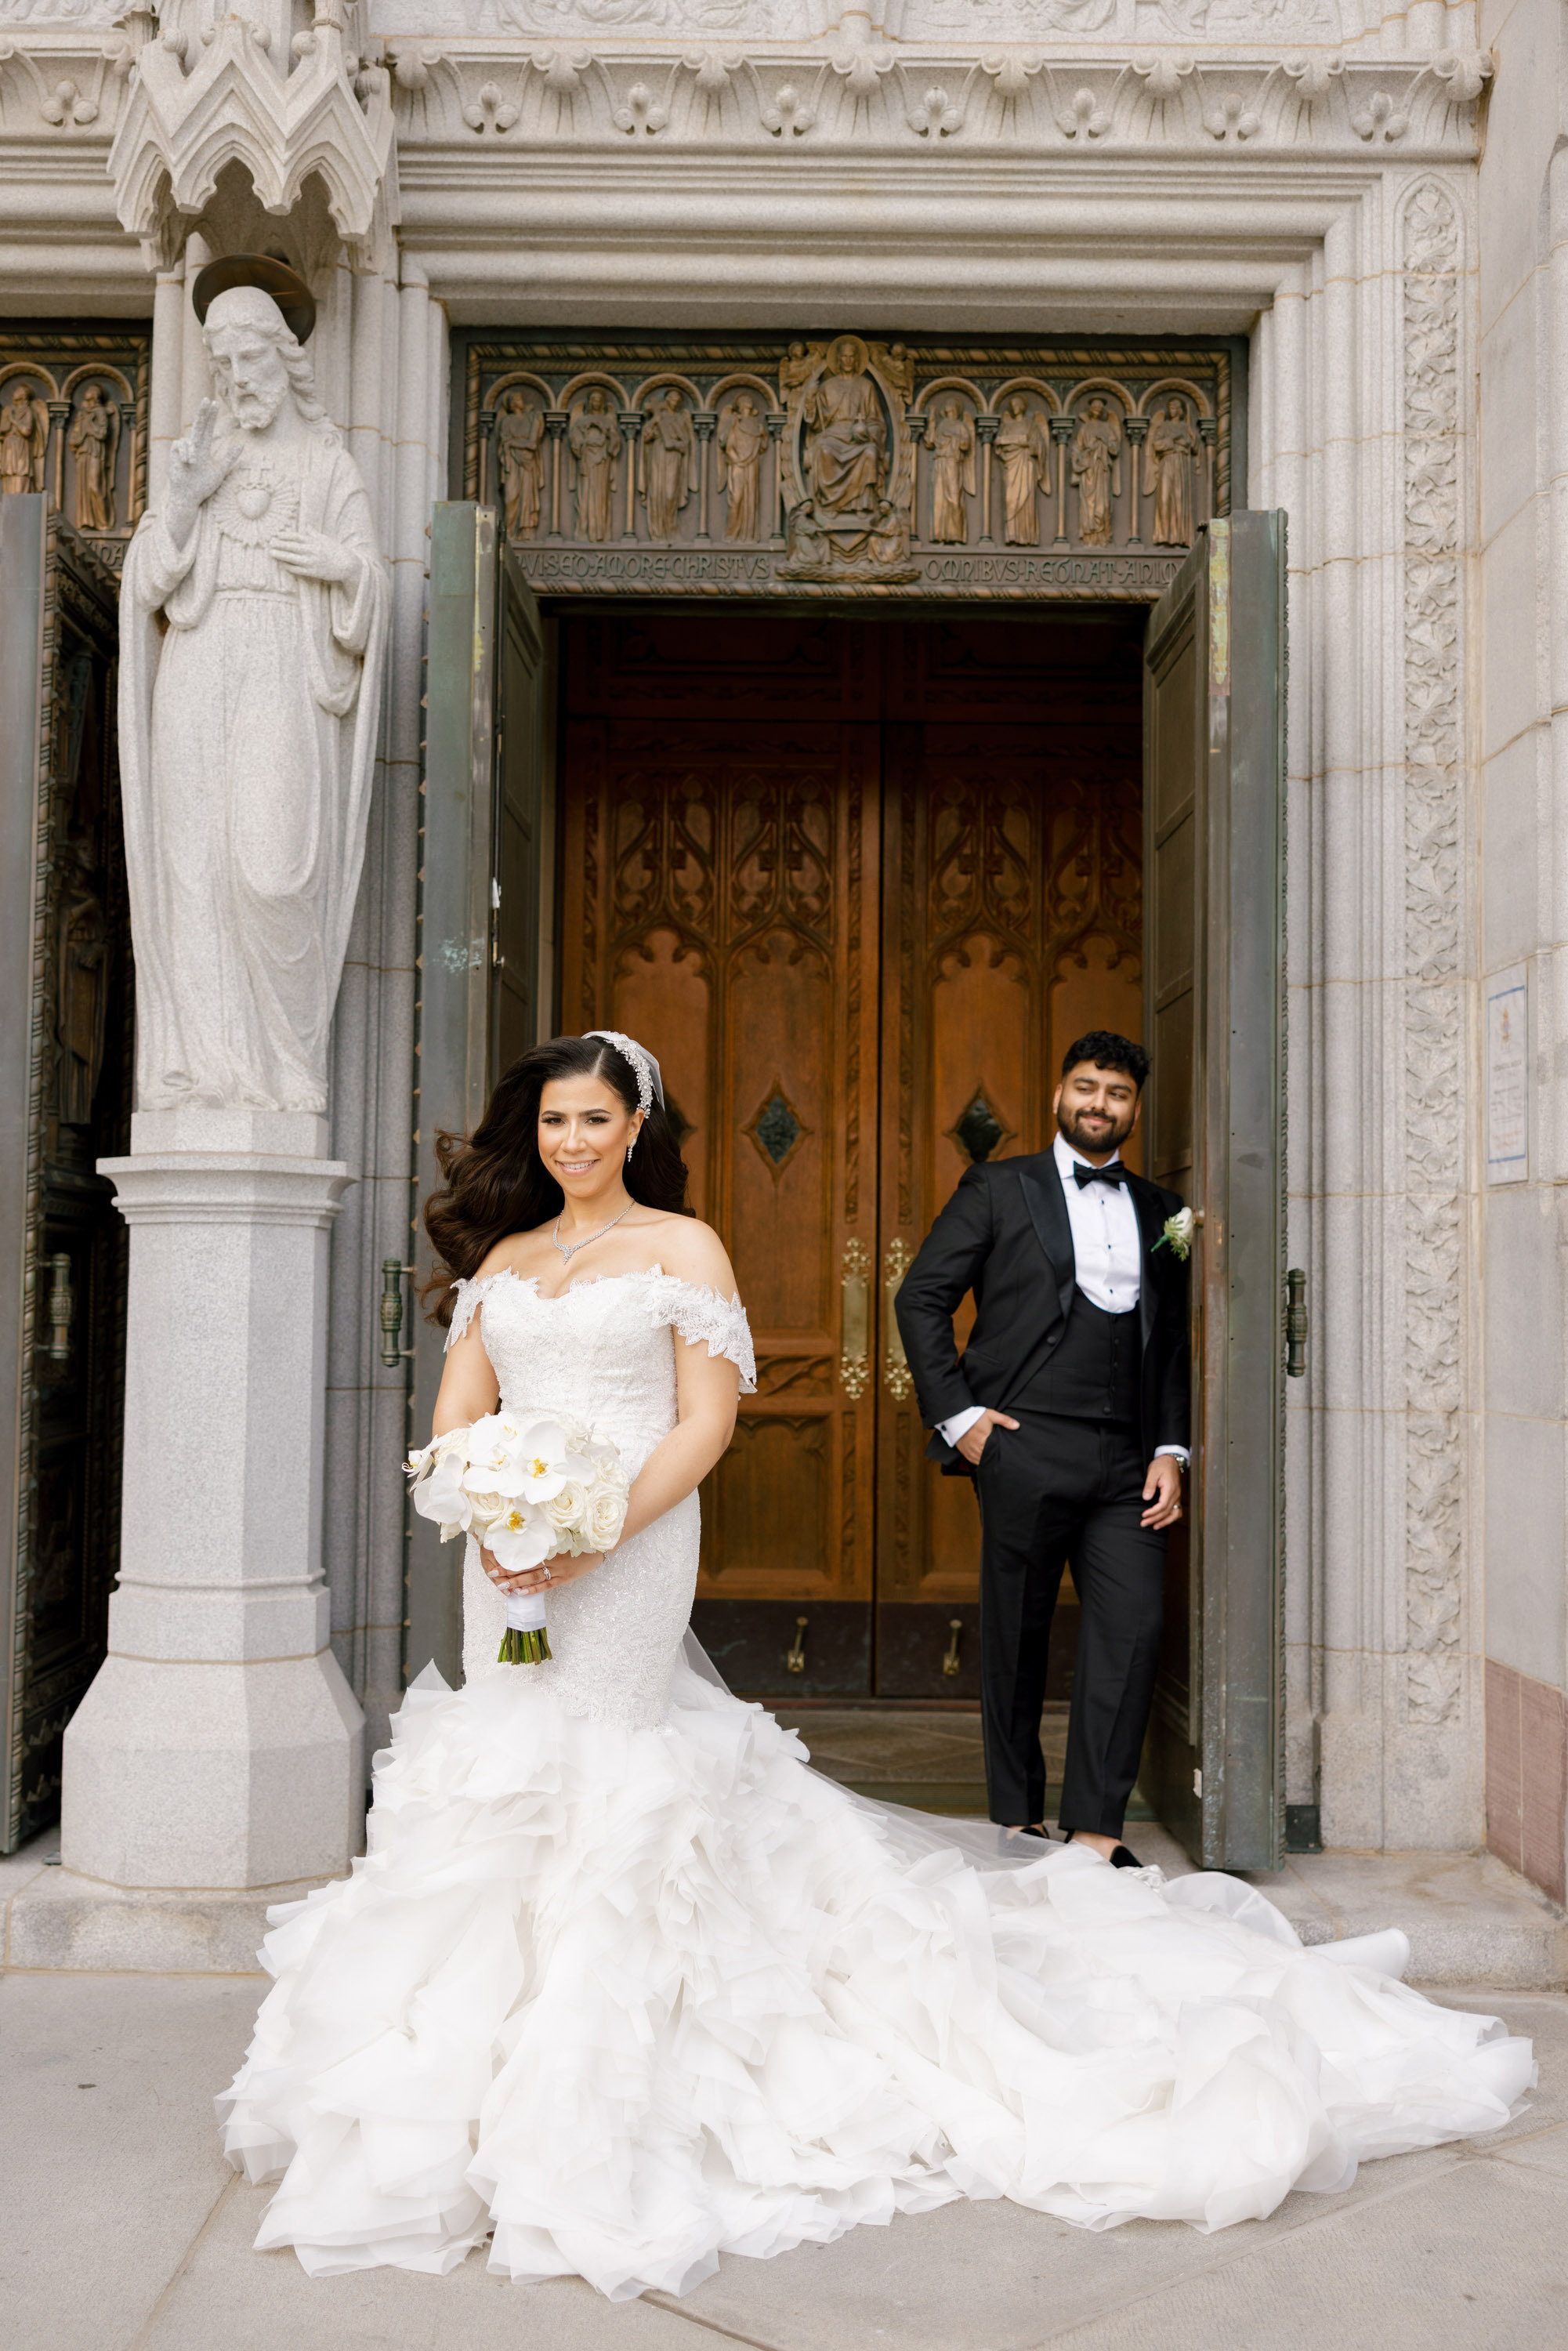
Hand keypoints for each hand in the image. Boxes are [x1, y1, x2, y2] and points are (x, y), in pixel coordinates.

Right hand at [166, 399, 237, 530]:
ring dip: (191, 451)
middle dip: (203, 413)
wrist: (189, 497)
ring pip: (188, 439)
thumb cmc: (203, 486)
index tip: (215, 403)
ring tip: (193, 464)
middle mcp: (194, 446)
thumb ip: (230, 457)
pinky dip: (185, 453)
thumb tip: (242, 444)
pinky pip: (179, 445)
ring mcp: (183, 450)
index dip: (211, 416)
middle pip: (198, 425)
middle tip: (207, 400)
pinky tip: (187, 463)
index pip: (208, 428)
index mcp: (204, 449)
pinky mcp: (174, 454)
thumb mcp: (220, 471)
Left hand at [271, 530, 356, 585]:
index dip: (285, 535)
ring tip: (271, 553)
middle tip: (269, 543)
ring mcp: (311, 561)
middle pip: (291, 546)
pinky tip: (282, 565)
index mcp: (313, 541)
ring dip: (280, 555)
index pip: (296, 536)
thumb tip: (306, 526)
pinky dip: (288, 567)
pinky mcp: (312, 572)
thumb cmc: (336, 551)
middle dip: (279, 544)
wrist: (347, 565)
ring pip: (291, 558)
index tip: (276, 535)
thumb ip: (314, 533)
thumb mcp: (325, 539)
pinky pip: (297, 569)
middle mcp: (311, 550)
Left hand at [480, 1544, 602, 1595]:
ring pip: (533, 1577)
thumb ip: (547, 1536)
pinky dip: (533, 1589)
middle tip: (491, 1573)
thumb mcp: (563, 1534)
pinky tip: (521, 1592)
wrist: (602, 1545)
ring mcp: (559, 1570)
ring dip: (517, 1582)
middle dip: (508, 1570)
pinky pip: (546, 1585)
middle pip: (526, 1565)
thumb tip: (529, 1534)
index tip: (495, 1556)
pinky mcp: (565, 1578)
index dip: (511, 1555)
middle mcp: (552, 1558)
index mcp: (550, 1545)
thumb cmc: (582, 1537)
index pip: (525, 1552)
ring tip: (502, 1585)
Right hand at [957, 1408, 1019, 1466]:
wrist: (957, 1417)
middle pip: (988, 1458)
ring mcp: (970, 1452)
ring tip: (991, 1458)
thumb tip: (1017, 1426)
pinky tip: (983, 1458)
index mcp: (985, 1441)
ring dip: (986, 1460)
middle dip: (994, 1457)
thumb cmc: (974, 1416)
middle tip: (1000, 1457)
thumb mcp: (991, 1415)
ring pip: (981, 1461)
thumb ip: (1005, 1420)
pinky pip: (973, 1461)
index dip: (1000, 1454)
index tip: (1004, 1454)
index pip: (995, 1452)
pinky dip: (978, 1461)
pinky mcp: (965, 1452)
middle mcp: (977, 1449)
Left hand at [1141, 1456, 1183, 1529]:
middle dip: (1155, 1519)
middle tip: (1143, 1523)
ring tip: (1154, 1526)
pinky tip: (1163, 1521)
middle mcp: (1176, 1494)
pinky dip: (1171, 1518)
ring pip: (1174, 1514)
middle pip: (1167, 1511)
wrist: (1170, 1460)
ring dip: (1165, 1521)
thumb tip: (1146, 1498)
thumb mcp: (1153, 1472)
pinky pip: (1177, 1510)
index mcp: (1170, 1489)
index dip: (1153, 1512)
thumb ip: (1149, 1485)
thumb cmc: (1162, 1465)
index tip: (1144, 1515)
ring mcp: (1178, 1496)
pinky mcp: (1176, 1497)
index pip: (1162, 1506)